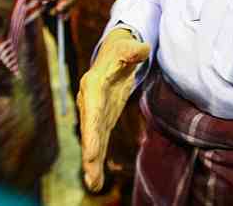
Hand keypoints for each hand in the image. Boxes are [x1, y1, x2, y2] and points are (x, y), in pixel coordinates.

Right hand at [78, 28, 149, 192]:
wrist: (112, 57)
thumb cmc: (122, 51)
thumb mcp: (128, 48)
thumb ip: (134, 50)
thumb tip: (143, 49)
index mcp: (93, 85)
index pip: (93, 109)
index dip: (92, 129)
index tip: (92, 149)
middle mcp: (89, 102)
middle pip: (89, 128)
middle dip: (89, 149)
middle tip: (90, 168)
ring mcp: (93, 114)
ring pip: (92, 140)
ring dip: (92, 162)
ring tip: (93, 184)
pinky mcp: (101, 122)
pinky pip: (99, 142)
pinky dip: (97, 160)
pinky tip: (95, 180)